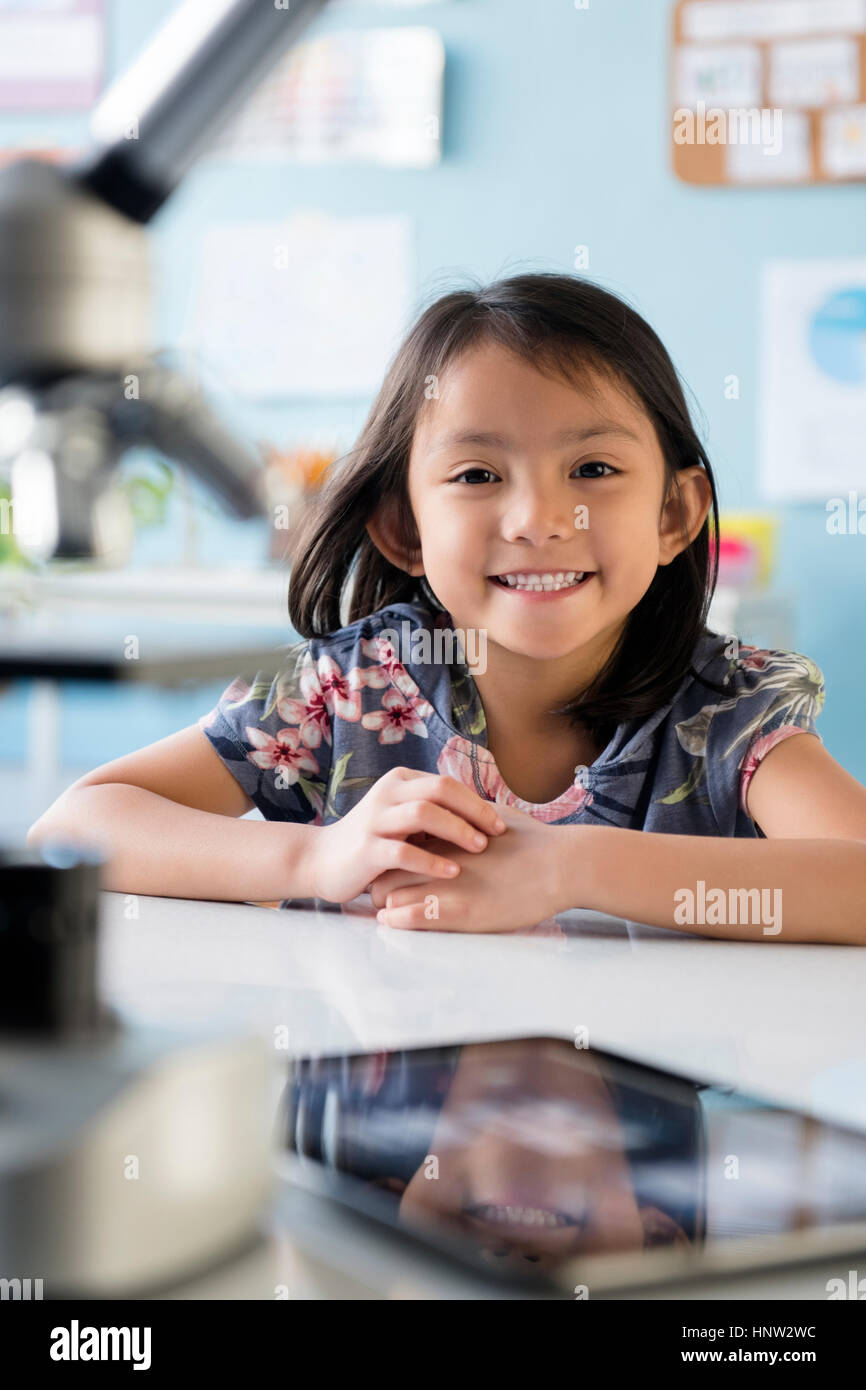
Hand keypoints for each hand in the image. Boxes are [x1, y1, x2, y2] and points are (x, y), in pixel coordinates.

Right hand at [307, 766, 505, 903]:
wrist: (322, 860)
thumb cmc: (373, 841)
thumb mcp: (401, 816)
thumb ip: (432, 810)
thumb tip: (482, 816)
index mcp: (400, 781)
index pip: (447, 784)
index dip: (477, 802)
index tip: (501, 824)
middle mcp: (387, 794)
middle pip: (439, 790)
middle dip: (473, 811)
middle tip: (496, 834)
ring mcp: (375, 821)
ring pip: (423, 814)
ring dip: (456, 830)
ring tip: (479, 848)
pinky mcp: (366, 850)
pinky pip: (404, 852)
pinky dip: (432, 862)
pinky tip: (453, 872)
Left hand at [370, 805, 573, 931]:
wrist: (560, 864)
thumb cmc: (535, 841)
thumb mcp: (495, 817)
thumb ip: (470, 817)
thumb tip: (461, 812)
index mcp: (446, 833)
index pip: (398, 842)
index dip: (390, 855)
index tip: (391, 864)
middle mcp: (439, 856)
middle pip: (384, 868)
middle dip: (379, 880)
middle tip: (381, 890)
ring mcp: (447, 884)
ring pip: (389, 894)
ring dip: (385, 903)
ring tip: (385, 910)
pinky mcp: (460, 912)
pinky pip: (412, 917)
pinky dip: (397, 920)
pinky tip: (394, 921)